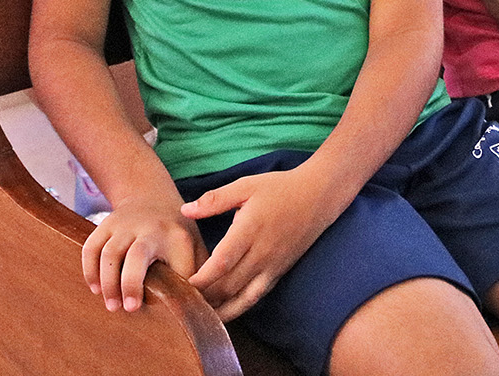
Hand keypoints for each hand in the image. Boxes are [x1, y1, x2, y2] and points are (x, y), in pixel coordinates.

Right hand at [84, 194, 206, 312]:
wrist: (152, 197)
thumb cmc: (175, 235)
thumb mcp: (194, 248)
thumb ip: (199, 275)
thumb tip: (201, 310)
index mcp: (177, 236)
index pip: (177, 264)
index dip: (170, 289)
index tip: (166, 310)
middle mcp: (151, 228)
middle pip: (137, 254)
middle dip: (131, 284)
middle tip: (128, 309)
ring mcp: (126, 224)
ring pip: (110, 253)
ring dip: (108, 282)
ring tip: (112, 305)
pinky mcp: (106, 224)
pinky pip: (91, 247)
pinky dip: (90, 270)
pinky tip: (96, 289)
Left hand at [182, 167, 334, 320]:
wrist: (319, 196)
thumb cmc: (280, 188)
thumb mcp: (247, 185)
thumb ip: (215, 199)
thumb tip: (185, 210)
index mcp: (250, 229)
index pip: (222, 262)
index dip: (200, 278)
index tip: (181, 283)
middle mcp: (262, 253)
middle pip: (228, 285)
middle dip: (202, 296)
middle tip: (179, 300)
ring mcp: (272, 266)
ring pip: (241, 297)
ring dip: (218, 308)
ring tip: (197, 313)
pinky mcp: (279, 272)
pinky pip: (256, 297)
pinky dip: (238, 308)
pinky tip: (222, 312)